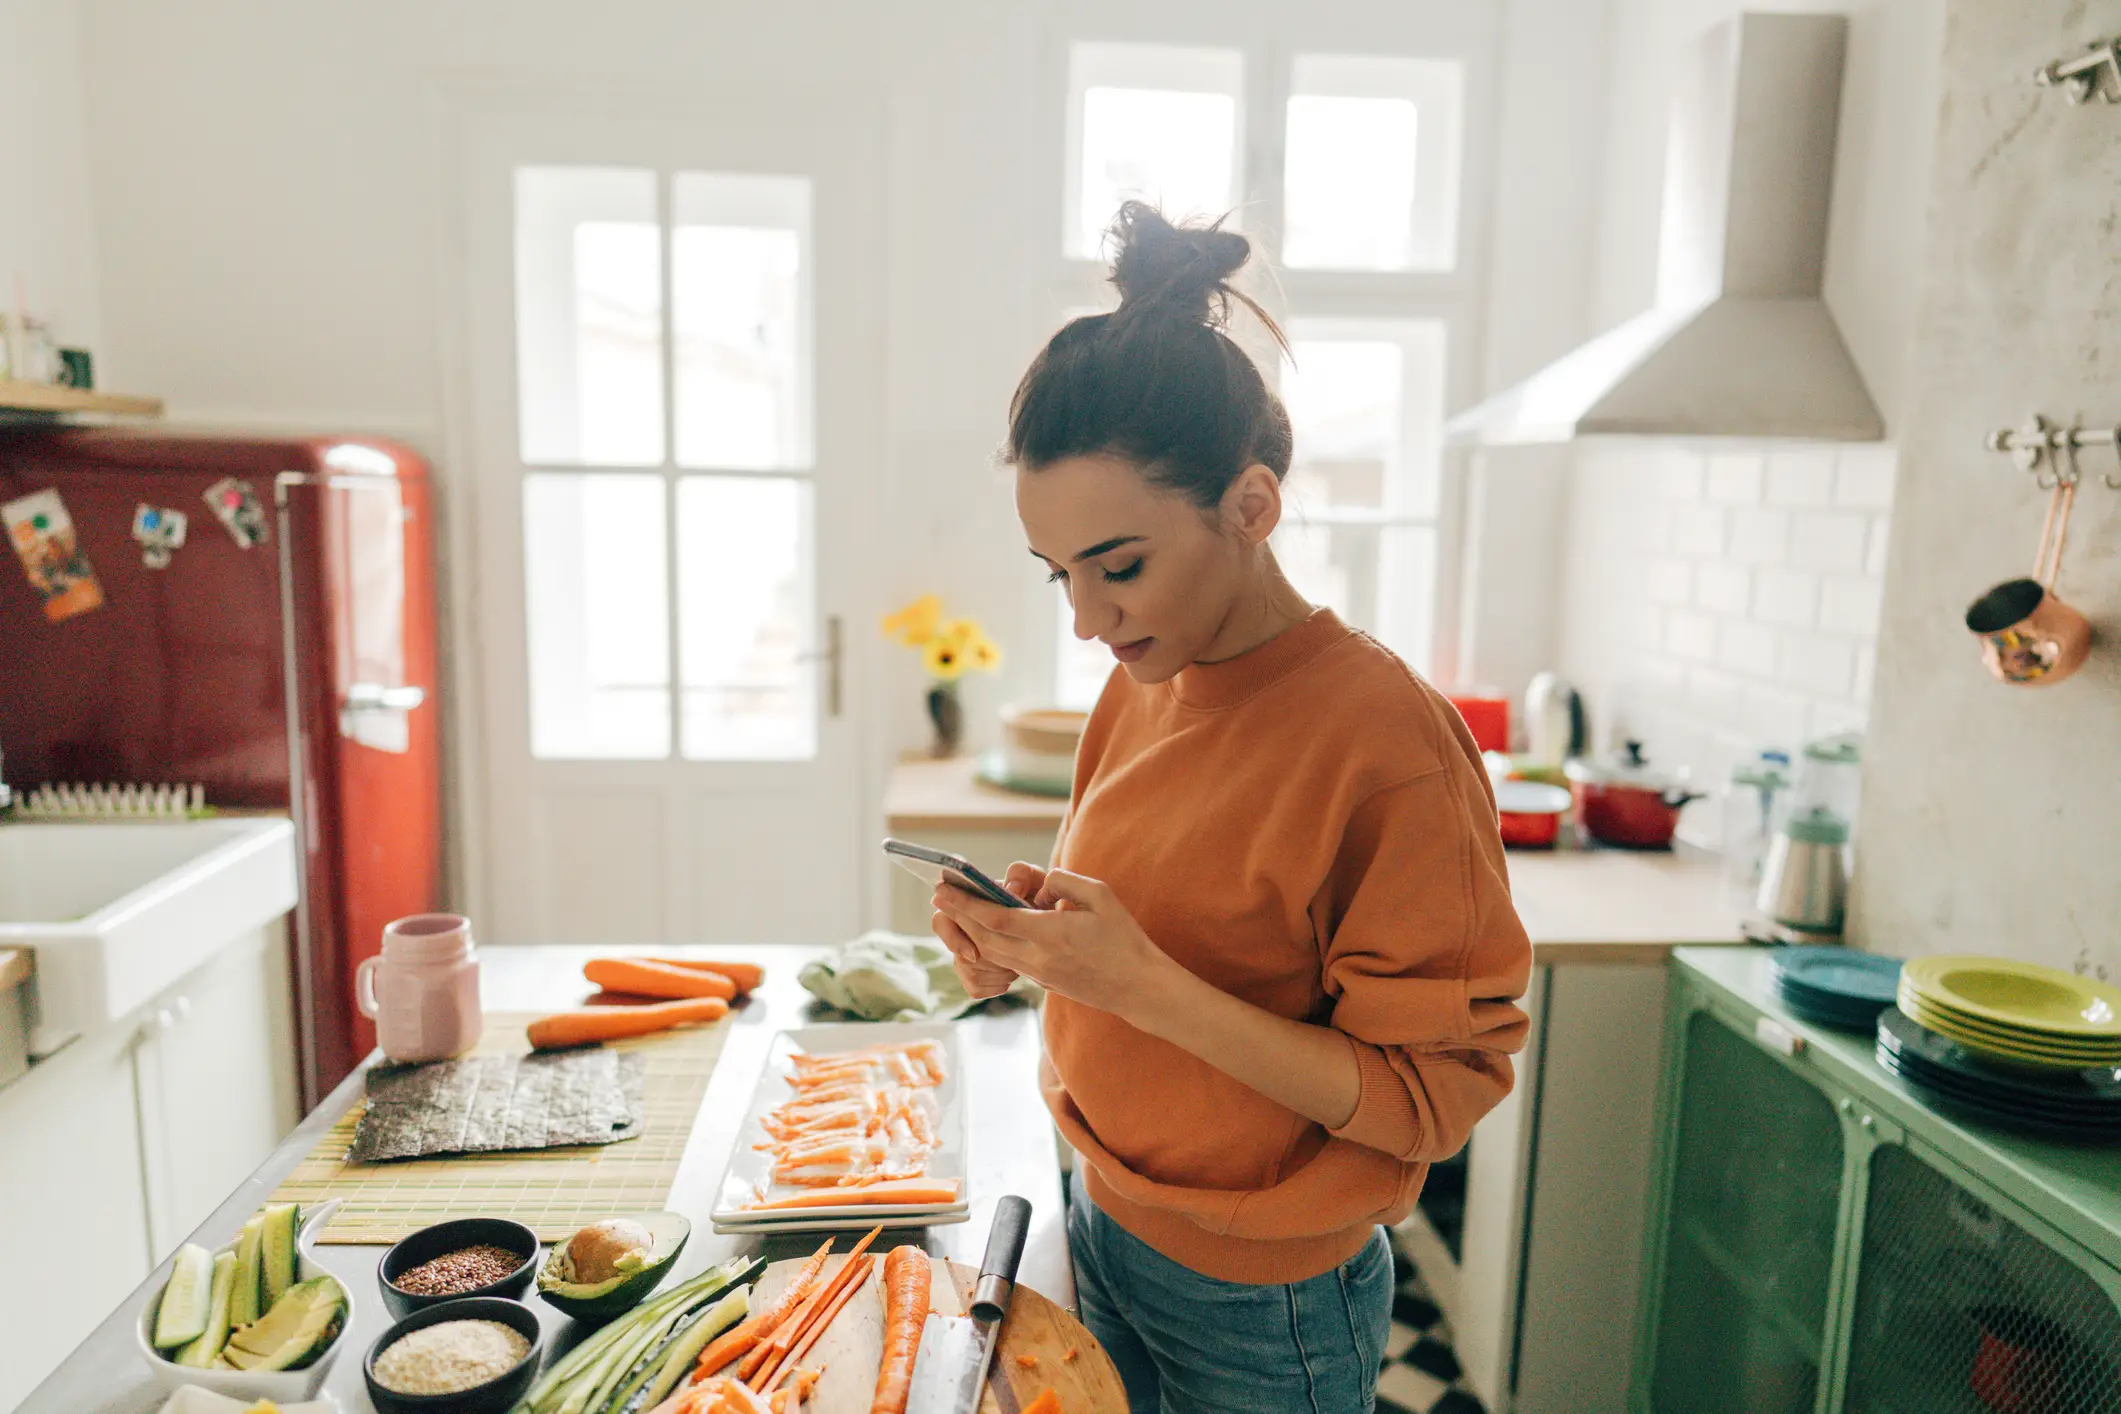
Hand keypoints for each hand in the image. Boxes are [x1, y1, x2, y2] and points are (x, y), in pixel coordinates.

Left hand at [929, 868, 1175, 1019]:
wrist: (1138, 987)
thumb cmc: (1124, 939)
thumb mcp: (1100, 896)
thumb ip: (1065, 881)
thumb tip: (1040, 885)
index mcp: (1051, 934)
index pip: (996, 918)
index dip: (966, 903)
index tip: (944, 888)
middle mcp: (1038, 958)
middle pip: (985, 937)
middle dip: (959, 916)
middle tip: (939, 897)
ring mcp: (1039, 973)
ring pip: (992, 952)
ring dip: (970, 932)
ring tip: (956, 911)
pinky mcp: (1043, 981)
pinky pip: (1007, 961)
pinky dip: (989, 945)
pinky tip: (984, 931)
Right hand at [930, 861, 1045, 999]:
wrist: (1047, 919)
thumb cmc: (1034, 894)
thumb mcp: (1032, 879)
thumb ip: (1021, 875)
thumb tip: (1011, 888)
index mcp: (966, 905)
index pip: (940, 921)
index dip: (953, 939)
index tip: (973, 953)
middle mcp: (961, 929)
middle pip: (958, 955)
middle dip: (985, 962)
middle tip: (1008, 966)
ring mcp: (965, 952)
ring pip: (969, 973)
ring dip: (995, 973)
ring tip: (1016, 966)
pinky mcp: (975, 973)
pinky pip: (975, 988)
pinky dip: (994, 986)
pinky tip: (1010, 977)